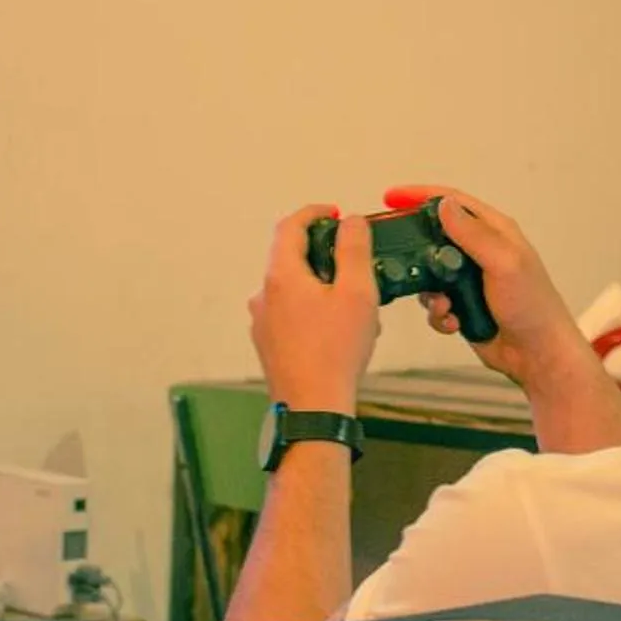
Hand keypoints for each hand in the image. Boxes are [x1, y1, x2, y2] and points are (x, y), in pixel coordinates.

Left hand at [249, 206, 377, 412]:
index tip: (334, 212)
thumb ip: (354, 250)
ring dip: (321, 286)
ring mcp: (262, 322)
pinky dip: (314, 310)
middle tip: (354, 261)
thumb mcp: (357, 293)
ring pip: (293, 288)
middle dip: (324, 254)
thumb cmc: (335, 353)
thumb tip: (352, 222)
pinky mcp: (268, 344)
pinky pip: (291, 314)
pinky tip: (341, 331)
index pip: (289, 226)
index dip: (313, 213)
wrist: (313, 408)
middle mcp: (264, 295)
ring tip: (355, 305)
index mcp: (281, 276)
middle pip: (290, 258)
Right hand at [386, 185, 583, 386]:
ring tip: (442, 305)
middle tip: (397, 260)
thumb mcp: (504, 263)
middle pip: (435, 237)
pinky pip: (436, 303)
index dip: (421, 196)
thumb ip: (474, 234)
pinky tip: (453, 323)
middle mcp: (481, 251)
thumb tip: (444, 204)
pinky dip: (438, 314)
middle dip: (417, 251)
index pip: (453, 201)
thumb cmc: (532, 306)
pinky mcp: (463, 306)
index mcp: (495, 232)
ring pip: (430, 274)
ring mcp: (470, 280)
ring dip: (428, 292)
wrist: (537, 354)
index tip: (391, 197)